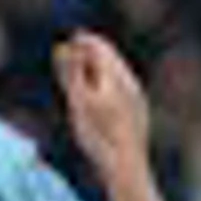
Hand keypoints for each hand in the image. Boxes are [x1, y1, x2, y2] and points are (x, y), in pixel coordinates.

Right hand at [55, 29, 152, 170]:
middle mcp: (130, 83)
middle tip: (80, 45)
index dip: (84, 41)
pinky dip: (110, 81)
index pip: (99, 48)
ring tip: (90, 66)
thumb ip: (70, 73)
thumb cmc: (98, 135)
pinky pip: (124, 87)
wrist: (126, 165)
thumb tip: (62, 46)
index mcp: (115, 77)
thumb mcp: (78, 102)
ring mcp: (136, 97)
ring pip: (120, 73)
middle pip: (112, 58)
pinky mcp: (138, 111)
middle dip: (95, 51)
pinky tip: (104, 92)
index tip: (72, 36)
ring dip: (103, 66)